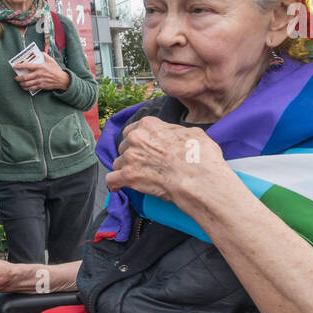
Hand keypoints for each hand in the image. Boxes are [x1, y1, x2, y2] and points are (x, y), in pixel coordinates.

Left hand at [14, 52, 70, 92]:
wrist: (62, 79)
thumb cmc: (56, 70)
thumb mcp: (51, 60)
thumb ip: (45, 55)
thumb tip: (40, 52)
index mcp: (40, 67)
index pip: (27, 66)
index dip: (20, 66)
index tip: (14, 66)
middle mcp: (39, 74)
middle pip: (25, 77)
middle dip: (18, 78)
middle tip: (15, 77)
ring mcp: (39, 81)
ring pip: (27, 84)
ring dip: (21, 83)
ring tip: (19, 82)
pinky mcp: (41, 86)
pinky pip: (31, 88)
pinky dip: (26, 88)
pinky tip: (24, 87)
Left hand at [105, 116, 227, 204]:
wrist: (198, 179)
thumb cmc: (200, 156)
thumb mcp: (192, 132)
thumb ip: (173, 131)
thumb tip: (172, 135)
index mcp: (149, 125)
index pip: (133, 130)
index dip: (139, 140)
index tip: (143, 148)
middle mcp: (135, 138)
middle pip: (125, 146)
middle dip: (132, 154)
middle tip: (145, 164)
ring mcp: (130, 158)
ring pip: (118, 163)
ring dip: (126, 169)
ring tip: (139, 177)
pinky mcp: (127, 177)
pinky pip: (111, 179)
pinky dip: (115, 183)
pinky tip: (119, 186)